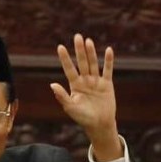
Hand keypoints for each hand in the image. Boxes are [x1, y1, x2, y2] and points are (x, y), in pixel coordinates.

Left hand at [50, 34, 121, 160]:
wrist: (99, 125)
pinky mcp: (107, 84)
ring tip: (88, 41)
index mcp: (75, 86)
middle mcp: (85, 81)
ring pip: (93, 64)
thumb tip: (52, 84)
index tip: (60, 47)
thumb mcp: (70, 108)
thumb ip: (62, 96)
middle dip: (79, 50)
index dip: (65, 59)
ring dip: (91, 53)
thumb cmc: (83, 118)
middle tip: (77, 36)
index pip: (69, 69)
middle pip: (82, 63)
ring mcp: (96, 81)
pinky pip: (107, 70)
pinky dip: (108, 61)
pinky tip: (108, 50)